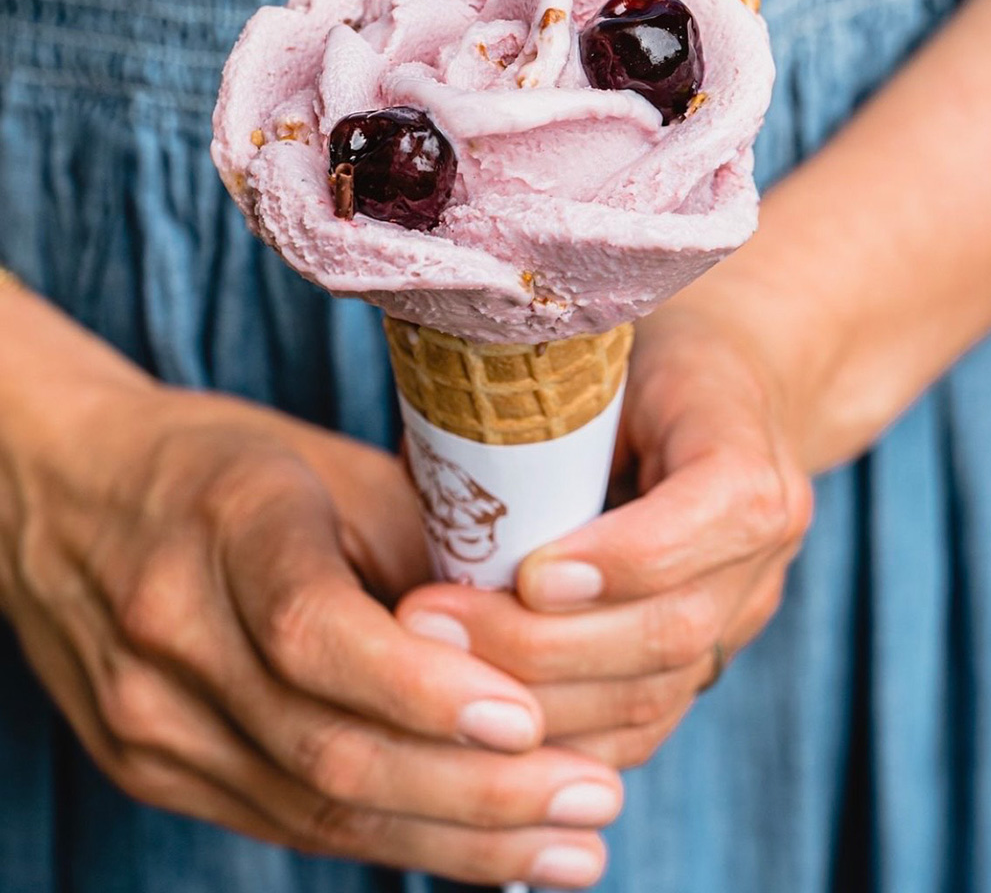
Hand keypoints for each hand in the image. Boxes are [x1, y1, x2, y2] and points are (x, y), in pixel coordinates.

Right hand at [0, 297, 620, 888]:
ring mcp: (151, 716)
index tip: (530, 720)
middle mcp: (170, 636)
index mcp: (226, 528)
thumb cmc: (227, 467)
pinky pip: (287, 822)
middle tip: (592, 800)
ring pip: (315, 810)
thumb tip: (531, 649)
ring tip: (568, 849)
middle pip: (327, 749)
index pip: (315, 633)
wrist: (73, 494)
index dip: (425, 690)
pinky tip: (479, 849)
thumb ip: (424, 555)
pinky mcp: (153, 765)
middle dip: (476, 792)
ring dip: (455, 839)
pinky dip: (393, 839)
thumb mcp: (332, 470)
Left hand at [398, 303, 812, 767]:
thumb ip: (536, 401)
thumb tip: (423, 466)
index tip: (527, 573)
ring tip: (434, 670)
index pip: (712, 516)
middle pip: (671, 629)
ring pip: (652, 695)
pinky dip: (559, 734)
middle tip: (433, 622)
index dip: (623, 559)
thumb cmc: (636, 365)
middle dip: (542, 644)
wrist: (711, 399)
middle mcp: (761, 551)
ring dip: (533, 698)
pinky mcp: (704, 660)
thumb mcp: (596, 349)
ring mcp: (738, 615)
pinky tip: (481, 723)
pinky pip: (640, 726)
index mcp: (746, 456)